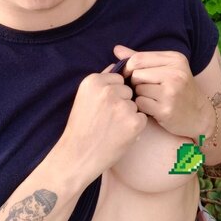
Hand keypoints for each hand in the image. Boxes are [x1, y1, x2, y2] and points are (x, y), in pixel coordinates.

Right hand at [61, 63, 147, 177]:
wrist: (78, 155)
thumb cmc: (81, 127)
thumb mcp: (84, 97)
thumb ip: (101, 81)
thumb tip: (117, 65)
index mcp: (93, 81)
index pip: (118, 78)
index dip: (113, 94)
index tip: (102, 107)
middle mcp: (108, 90)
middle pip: (128, 90)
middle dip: (122, 103)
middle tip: (106, 119)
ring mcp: (122, 106)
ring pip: (135, 104)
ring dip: (128, 115)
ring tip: (111, 128)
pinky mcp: (134, 121)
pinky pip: (142, 118)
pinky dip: (135, 127)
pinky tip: (120, 135)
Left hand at [113, 45, 213, 139]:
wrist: (199, 115)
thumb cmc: (178, 89)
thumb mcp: (166, 68)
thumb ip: (141, 59)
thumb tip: (116, 49)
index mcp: (175, 59)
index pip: (138, 58)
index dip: (127, 67)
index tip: (128, 75)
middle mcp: (176, 73)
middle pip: (136, 74)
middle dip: (135, 83)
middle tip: (145, 89)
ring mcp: (171, 92)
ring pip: (138, 89)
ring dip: (139, 95)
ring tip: (152, 99)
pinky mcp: (166, 109)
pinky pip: (140, 103)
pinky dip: (142, 107)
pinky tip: (153, 108)